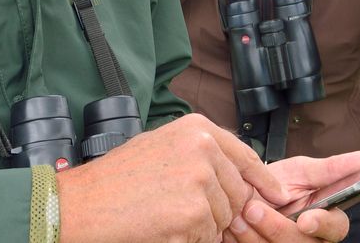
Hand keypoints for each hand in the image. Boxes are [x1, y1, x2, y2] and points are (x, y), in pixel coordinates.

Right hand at [57, 113, 281, 242]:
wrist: (82, 204)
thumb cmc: (114, 180)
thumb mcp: (161, 147)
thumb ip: (200, 155)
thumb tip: (234, 177)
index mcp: (197, 128)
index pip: (245, 155)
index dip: (263, 180)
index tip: (278, 195)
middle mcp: (204, 148)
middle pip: (237, 193)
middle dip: (221, 211)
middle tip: (184, 213)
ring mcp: (201, 180)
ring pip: (224, 218)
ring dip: (201, 227)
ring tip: (164, 215)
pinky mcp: (195, 212)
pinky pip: (207, 237)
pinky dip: (188, 239)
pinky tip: (162, 227)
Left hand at [223, 151, 359, 242]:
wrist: (243, 193)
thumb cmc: (278, 184)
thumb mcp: (303, 172)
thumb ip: (333, 169)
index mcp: (326, 221)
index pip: (336, 228)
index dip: (322, 225)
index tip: (306, 218)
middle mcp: (309, 241)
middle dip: (275, 228)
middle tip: (252, 208)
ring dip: (252, 235)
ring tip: (237, 214)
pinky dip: (240, 241)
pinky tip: (230, 226)